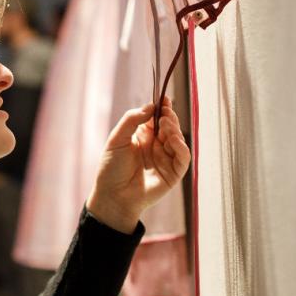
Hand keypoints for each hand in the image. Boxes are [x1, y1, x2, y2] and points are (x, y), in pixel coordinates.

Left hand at [86, 97, 191, 232]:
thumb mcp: (117, 139)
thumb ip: (131, 120)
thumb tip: (150, 105)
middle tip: (165, 111)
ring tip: (165, 124)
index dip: (161, 108)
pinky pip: (183, 157)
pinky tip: (173, 139)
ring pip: (178, 139)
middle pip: (170, 126)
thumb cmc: (111, 169)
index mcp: (143, 136)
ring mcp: (166, 159)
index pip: (157, 118)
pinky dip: (181, 146)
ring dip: (174, 129)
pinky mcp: (173, 173)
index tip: (164, 99)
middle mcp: (156, 146)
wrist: (112, 196)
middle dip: (169, 117)